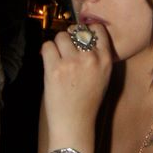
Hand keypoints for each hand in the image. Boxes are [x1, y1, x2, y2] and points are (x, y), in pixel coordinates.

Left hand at [40, 23, 111, 144]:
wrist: (75, 122)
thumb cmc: (87, 101)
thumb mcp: (103, 76)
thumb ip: (97, 56)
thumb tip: (80, 35)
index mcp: (106, 59)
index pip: (98, 30)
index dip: (86, 31)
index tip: (79, 39)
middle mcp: (91, 57)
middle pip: (76, 31)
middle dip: (69, 39)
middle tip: (66, 52)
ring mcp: (72, 62)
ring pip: (60, 36)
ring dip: (57, 45)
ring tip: (58, 60)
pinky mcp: (55, 68)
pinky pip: (47, 46)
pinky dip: (46, 53)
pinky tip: (50, 64)